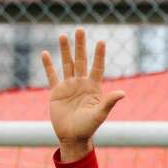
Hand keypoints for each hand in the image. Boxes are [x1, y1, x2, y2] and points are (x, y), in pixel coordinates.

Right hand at [41, 29, 124, 157]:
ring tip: (63, 35)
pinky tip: (45, 53)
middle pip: (80, 60)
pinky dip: (48, 65)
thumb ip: (109, 103)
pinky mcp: (56, 92)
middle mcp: (81, 83)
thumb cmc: (88, 128)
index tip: (101, 41)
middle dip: (80, 46)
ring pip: (66, 64)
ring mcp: (68, 86)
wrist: (72, 137)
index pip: (97, 67)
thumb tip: (122, 93)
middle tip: (80, 30)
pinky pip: (52, 76)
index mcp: (93, 87)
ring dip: (65, 50)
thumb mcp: (99, 115)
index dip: (99, 55)